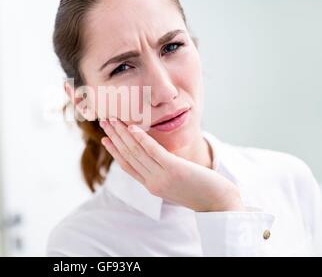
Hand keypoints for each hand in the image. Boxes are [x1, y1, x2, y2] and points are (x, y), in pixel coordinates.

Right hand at [99, 117, 244, 211]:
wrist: (219, 202)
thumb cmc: (201, 190)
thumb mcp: (176, 182)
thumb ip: (163, 172)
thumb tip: (159, 158)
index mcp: (151, 185)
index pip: (127, 166)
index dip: (114, 151)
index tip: (104, 139)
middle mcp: (152, 182)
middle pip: (128, 156)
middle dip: (114, 137)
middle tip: (103, 121)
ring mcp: (161, 176)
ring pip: (136, 152)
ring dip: (122, 134)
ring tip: (113, 120)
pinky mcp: (173, 170)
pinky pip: (153, 151)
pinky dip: (141, 138)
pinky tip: (132, 127)